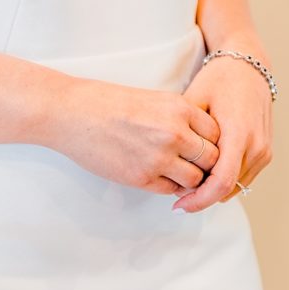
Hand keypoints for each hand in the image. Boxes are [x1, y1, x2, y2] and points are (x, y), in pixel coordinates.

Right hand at [48, 78, 220, 193]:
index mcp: (181, 109)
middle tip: (194, 165)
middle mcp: (175, 133)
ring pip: (195, 180)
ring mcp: (159, 157)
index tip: (203, 147)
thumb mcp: (156, 100)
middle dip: (206, 165)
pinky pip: (171, 189)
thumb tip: (203, 142)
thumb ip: (182, 119)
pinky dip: (169, 186)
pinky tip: (157, 176)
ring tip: (175, 172)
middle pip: (212, 159)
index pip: (217, 135)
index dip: (212, 143)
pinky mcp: (142, 177)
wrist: (71, 112)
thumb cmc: (108, 103)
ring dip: (189, 180)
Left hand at [172, 55, 272, 212]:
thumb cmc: (219, 80)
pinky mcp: (265, 153)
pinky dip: (225, 181)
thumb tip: (171, 167)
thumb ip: (185, 136)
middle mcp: (256, 147)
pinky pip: (243, 177)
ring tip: (189, 183)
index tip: (179, 206)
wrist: (249, 67)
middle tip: (178, 197)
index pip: (221, 182)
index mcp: (239, 134)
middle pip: (228, 189)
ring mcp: (264, 151)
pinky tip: (206, 173)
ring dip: (213, 190)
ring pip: (236, 187)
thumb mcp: (194, 102)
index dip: (199, 200)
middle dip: (202, 197)